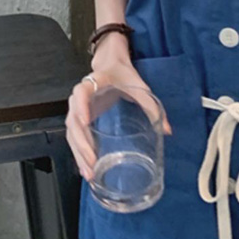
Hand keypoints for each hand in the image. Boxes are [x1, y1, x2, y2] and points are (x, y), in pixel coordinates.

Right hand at [65, 35, 172, 181]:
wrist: (111, 65)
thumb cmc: (123, 74)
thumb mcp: (139, 86)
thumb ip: (152, 106)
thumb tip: (166, 130)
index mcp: (94, 82)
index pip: (81, 92)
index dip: (81, 106)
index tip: (86, 121)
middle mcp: (80, 96)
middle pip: (74, 120)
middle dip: (81, 143)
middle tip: (92, 161)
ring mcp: (78, 108)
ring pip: (72, 132)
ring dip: (78, 153)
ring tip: (89, 173)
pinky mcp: (80, 118)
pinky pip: (74, 136)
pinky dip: (78, 152)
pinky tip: (85, 168)